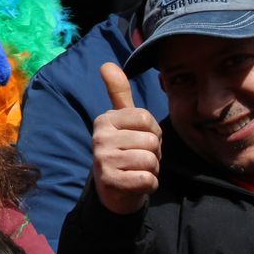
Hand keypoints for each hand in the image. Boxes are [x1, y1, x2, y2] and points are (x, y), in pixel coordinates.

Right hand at [91, 63, 161, 215]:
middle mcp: (99, 137)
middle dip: (154, 153)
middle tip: (137, 158)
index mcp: (104, 119)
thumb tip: (107, 64)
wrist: (114, 189)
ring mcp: (102, 159)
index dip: (152, 132)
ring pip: (150, 160)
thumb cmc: (125, 150)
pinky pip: (148, 179)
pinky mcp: (110, 181)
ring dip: (151, 170)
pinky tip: (136, 183)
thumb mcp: (122, 120)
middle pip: (151, 140)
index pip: (146, 119)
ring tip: (136, 170)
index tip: (139, 139)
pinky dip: (149, 184)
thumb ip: (118, 92)